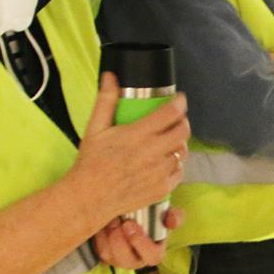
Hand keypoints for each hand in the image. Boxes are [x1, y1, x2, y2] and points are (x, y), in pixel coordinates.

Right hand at [67, 73, 190, 226]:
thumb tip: (111, 76)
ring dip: (178, 143)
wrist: (90, 198)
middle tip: (175, 120)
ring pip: (183, 151)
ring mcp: (159, 172)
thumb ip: (105, 100)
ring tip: (168, 141)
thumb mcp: (95, 128)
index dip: (180, 102)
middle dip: (183, 121)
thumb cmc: (91, 162)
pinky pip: (179, 171)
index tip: (179, 99)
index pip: (171, 112)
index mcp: (137, 134)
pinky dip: (175, 164)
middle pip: (183, 130)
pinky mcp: (162, 188)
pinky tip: (163, 161)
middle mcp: (152, 152)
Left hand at [93, 207, 181, 267]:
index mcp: (154, 252)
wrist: (133, 217)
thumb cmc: (152, 219)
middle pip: (127, 260)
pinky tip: (102, 223)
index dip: (141, 243)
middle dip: (121, 242)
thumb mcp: (166, 216)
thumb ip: (175, 217)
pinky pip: (98, 249)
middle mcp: (136, 260)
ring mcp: (118, 260)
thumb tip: (171, 220)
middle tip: (118, 223)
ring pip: (109, 256)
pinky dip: (98, 236)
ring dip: (107, 238)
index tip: (131, 224)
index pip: (153, 256)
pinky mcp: (105, 255)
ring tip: (110, 220)